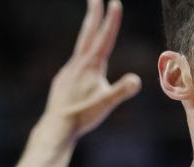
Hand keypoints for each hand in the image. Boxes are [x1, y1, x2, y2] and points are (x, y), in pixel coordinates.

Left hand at [40, 0, 141, 142]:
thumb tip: (136, 80)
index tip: (115, 2)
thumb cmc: (82, 116)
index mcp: (91, 66)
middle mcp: (78, 63)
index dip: (111, 20)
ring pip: (81, 46)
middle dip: (94, 14)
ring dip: (88, 31)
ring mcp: (68, 70)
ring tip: (91, 22)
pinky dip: (82, 54)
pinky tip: (83, 63)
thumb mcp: (106, 104)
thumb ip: (121, 91)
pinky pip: (75, 62)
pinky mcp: (63, 79)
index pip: (104, 38)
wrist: (56, 126)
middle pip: (88, 33)